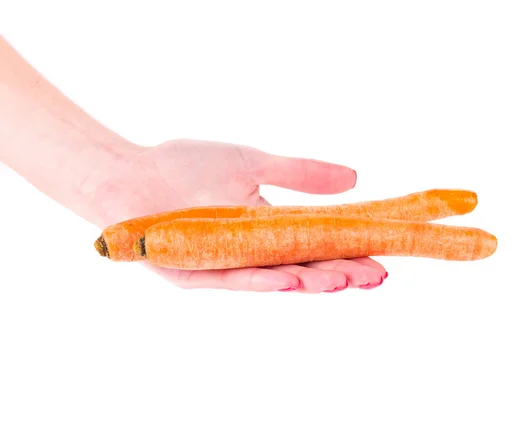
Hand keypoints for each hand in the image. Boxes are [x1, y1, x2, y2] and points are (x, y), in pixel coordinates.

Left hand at [92, 139, 387, 292]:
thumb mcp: (254, 165)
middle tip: (379, 277)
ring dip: (311, 280)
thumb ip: (301, 174)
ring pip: (275, 277)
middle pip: (303, 265)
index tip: (383, 256)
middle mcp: (252, 252)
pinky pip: (232, 278)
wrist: (131, 174)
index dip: (349, 252)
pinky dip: (263, 280)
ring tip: (348, 281)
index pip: (317, 244)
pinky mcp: (196, 273)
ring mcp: (225, 265)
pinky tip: (292, 281)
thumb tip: (355, 178)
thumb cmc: (187, 167)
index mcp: (268, 228)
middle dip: (342, 272)